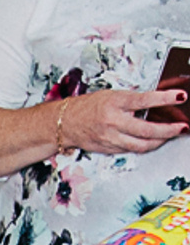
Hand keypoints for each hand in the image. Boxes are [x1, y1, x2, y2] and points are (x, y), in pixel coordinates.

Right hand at [60, 88, 186, 155]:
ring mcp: (110, 138)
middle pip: (146, 129)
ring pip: (141, 144)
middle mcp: (112, 122)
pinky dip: (143, 145)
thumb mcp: (112, 95)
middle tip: (181, 127)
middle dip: (168, 130)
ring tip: (170, 136)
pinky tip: (151, 141)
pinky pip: (130, 149)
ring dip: (159, 141)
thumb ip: (132, 101)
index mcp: (115, 103)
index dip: (165, 98)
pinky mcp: (108, 149)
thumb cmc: (88, 107)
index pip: (145, 100)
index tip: (181, 96)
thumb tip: (155, 104)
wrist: (65, 123)